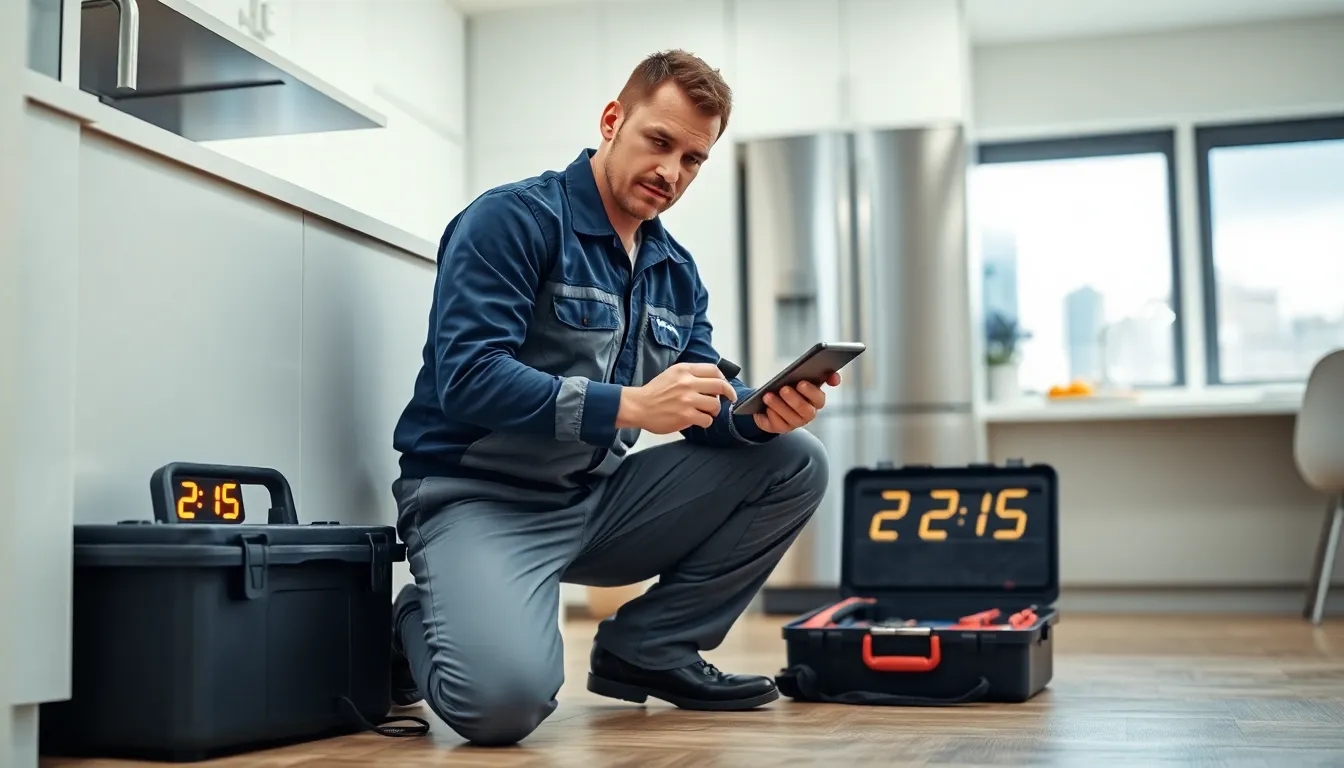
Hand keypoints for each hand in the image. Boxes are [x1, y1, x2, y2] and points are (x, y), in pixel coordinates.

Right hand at [618, 363, 736, 433]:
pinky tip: (699, 420)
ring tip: (706, 412)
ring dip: (714, 410)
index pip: (714, 370)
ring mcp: (687, 400)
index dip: (724, 379)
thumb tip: (713, 380)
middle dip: (728, 393)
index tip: (726, 386)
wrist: (638, 406)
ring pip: (715, 404)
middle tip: (729, 399)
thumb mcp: (672, 374)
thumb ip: (691, 374)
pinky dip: (706, 421)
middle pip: (720, 386)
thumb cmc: (655, 392)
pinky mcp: (686, 416)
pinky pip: (707, 420)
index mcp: (684, 370)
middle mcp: (687, 383)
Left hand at [753, 372, 840, 434]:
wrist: (770, 400)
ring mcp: (795, 423)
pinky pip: (778, 425)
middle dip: (794, 399)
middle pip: (806, 411)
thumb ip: (816, 373)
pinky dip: (772, 415)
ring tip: (767, 396)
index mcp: (815, 400)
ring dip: (779, 406)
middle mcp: (808, 414)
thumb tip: (834, 377)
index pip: (819, 398)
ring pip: (790, 418)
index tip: (801, 383)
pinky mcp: (780, 428)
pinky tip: (766, 408)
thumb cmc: (790, 386)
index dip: (812, 391)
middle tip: (783, 389)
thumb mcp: (800, 378)